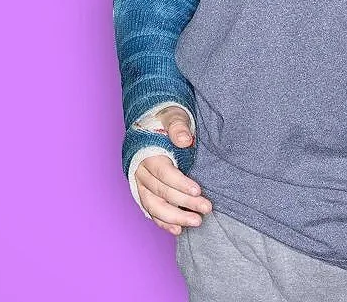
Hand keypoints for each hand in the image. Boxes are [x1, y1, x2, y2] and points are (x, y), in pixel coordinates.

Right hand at [134, 105, 212, 235]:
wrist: (152, 124)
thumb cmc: (165, 121)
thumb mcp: (173, 117)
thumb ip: (178, 127)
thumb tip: (184, 139)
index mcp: (147, 154)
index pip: (164, 173)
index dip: (180, 184)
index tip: (198, 190)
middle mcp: (141, 172)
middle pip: (162, 192)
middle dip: (185, 203)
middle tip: (206, 208)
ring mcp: (140, 185)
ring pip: (154, 206)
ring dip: (174, 218)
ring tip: (196, 222)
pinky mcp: (143, 193)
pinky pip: (151, 211)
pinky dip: (163, 222)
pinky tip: (178, 230)